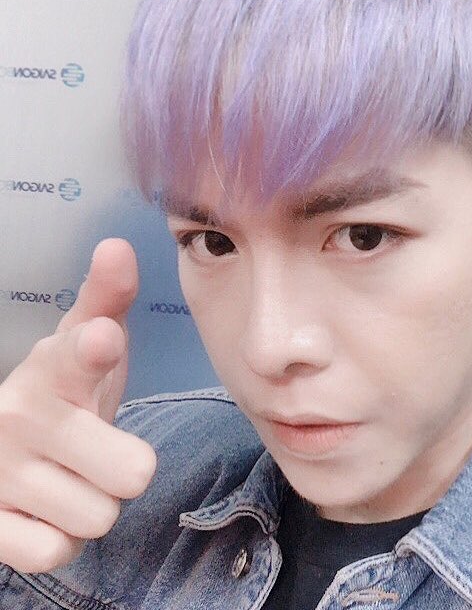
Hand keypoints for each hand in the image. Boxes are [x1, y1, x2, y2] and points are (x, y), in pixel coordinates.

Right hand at [0, 239, 156, 572]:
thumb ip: (107, 299)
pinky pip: (56, 551)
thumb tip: (117, 246)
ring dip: (95, 504)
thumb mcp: (89, 342)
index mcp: (54, 367)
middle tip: (100, 451)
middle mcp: (20, 415)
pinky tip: (44, 510)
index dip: (93, 350)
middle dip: (126, 470)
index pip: (79, 353)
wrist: (5, 446)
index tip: (101, 340)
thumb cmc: (66, 390)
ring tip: (70, 476)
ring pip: (100, 516)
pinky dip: (61, 539)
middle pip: (132, 472)